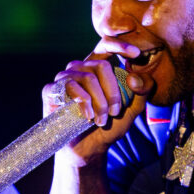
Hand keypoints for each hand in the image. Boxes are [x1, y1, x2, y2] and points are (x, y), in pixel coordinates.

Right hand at [43, 52, 146, 166]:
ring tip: (101, 120)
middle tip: (114, 113)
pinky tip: (87, 116)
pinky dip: (84, 103)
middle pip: (101, 65)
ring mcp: (64, 78)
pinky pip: (71, 86)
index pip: (105, 44)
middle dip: (113, 92)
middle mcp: (80, 68)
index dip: (120, 44)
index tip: (137, 54)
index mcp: (97, 68)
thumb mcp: (132, 110)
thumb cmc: (109, 127)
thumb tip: (134, 76)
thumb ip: (142, 91)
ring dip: (99, 102)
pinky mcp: (51, 90)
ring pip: (88, 78)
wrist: (88, 148)